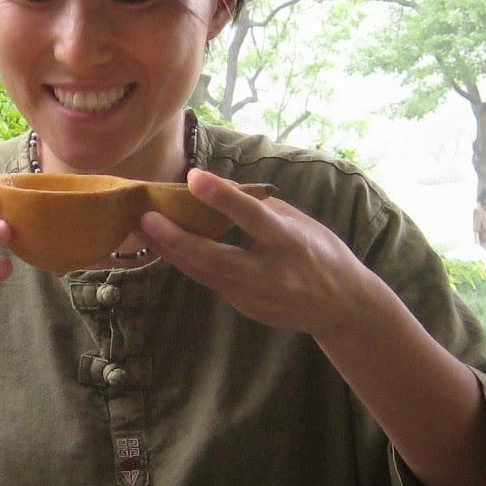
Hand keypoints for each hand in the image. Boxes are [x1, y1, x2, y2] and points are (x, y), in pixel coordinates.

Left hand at [138, 169, 369, 338]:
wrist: (341, 308)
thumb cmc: (321, 254)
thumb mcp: (300, 222)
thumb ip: (261, 207)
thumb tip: (221, 188)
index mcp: (290, 242)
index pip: (252, 217)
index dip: (223, 197)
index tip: (194, 177)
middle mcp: (270, 272)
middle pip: (215, 258)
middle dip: (177, 239)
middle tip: (147, 218)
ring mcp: (255, 295)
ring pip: (204, 273)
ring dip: (172, 251)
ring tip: (144, 229)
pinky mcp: (244, 306)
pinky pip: (210, 280)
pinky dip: (188, 262)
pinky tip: (166, 246)